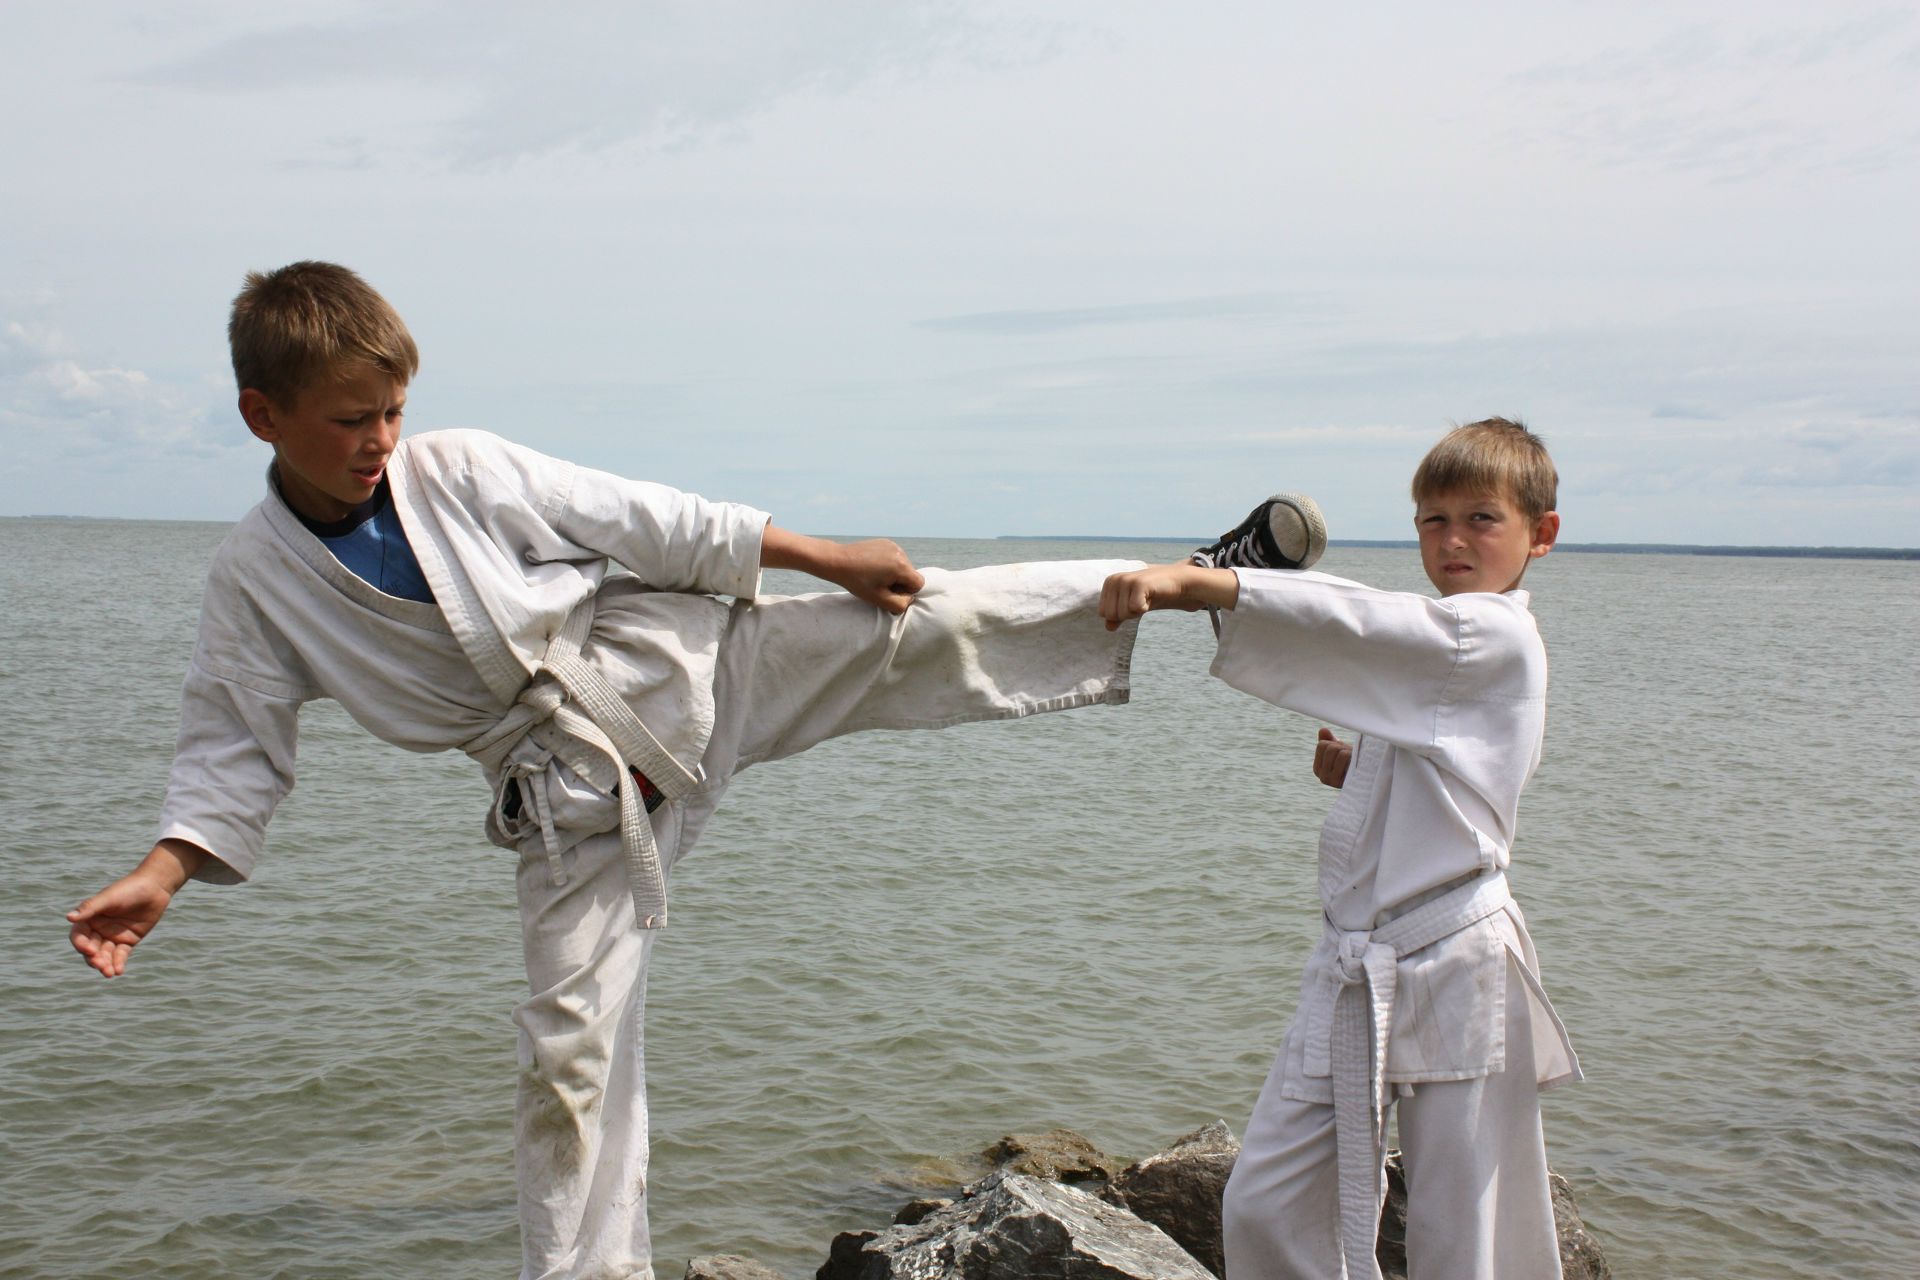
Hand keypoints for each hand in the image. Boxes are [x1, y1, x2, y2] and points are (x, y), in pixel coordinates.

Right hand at [68, 872, 175, 977]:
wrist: (155, 887)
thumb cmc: (128, 889)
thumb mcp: (109, 898)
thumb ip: (90, 908)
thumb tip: (68, 917)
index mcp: (89, 918)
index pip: (79, 936)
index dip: (81, 945)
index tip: (90, 950)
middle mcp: (98, 929)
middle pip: (91, 949)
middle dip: (94, 958)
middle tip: (101, 965)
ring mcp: (112, 936)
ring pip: (105, 954)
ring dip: (106, 964)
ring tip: (109, 973)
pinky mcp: (128, 941)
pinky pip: (120, 955)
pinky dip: (119, 963)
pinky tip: (119, 970)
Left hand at [825, 538, 924, 614]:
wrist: (838, 561)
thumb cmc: (857, 581)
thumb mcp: (879, 599)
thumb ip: (900, 604)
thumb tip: (909, 598)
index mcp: (901, 566)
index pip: (918, 584)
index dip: (906, 592)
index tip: (889, 592)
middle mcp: (901, 553)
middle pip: (911, 574)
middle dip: (899, 582)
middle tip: (879, 586)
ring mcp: (893, 546)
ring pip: (903, 566)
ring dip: (894, 574)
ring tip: (875, 576)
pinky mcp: (886, 542)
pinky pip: (895, 557)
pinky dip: (888, 564)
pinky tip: (872, 567)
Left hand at [1097, 563, 1238, 630]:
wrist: (1176, 582)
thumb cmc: (1152, 594)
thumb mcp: (1131, 606)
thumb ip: (1118, 616)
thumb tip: (1108, 628)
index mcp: (1109, 583)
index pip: (1103, 613)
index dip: (1121, 614)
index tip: (1133, 602)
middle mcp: (1114, 580)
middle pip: (1111, 615)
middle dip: (1128, 614)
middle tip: (1141, 601)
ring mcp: (1125, 580)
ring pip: (1123, 613)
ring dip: (1137, 611)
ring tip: (1146, 598)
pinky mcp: (1139, 584)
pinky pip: (1135, 609)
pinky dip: (1145, 608)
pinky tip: (1151, 597)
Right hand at [1313, 727, 1351, 788]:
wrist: (1366, 778)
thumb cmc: (1351, 762)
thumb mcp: (1338, 750)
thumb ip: (1329, 740)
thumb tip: (1323, 730)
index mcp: (1318, 769)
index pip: (1322, 745)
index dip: (1334, 743)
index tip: (1341, 750)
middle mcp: (1322, 776)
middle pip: (1330, 748)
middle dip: (1342, 747)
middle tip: (1350, 754)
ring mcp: (1333, 781)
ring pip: (1340, 753)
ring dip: (1350, 752)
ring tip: (1354, 759)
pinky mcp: (1344, 782)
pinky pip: (1346, 758)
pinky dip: (1353, 755)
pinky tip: (1357, 762)